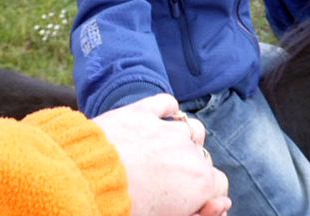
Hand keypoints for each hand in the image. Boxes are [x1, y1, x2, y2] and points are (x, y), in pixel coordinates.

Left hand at [93, 94, 229, 215]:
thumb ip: (200, 214)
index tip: (187, 204)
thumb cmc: (128, 207)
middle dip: (191, 171)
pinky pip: (166, 103)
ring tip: (163, 155)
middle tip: (166, 187)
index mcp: (200, 182)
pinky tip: (160, 120)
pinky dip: (167, 110)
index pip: (219, 186)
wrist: (88, 182)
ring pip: (191, 130)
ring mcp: (167, 128)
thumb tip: (221, 205)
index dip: (205, 197)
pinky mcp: (142, 112)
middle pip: (203, 159)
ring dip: (184, 141)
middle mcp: (190, 151)